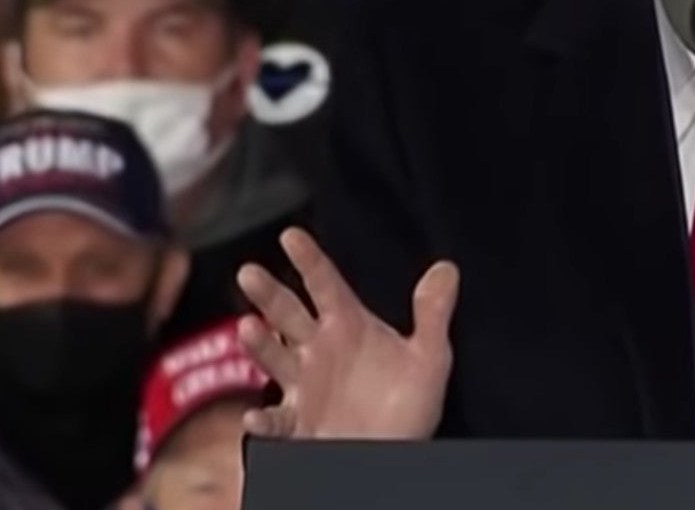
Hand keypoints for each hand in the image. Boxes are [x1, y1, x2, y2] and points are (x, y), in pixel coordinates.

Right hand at [237, 228, 458, 439]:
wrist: (393, 458)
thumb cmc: (408, 408)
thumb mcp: (428, 359)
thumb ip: (433, 314)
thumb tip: (446, 269)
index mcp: (347, 326)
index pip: (324, 283)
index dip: (308, 259)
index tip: (291, 235)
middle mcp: (318, 350)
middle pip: (288, 313)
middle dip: (268, 294)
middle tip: (249, 272)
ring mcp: (303, 385)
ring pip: (273, 358)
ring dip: (258, 344)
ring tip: (248, 327)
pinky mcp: (296, 423)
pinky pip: (276, 421)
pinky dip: (264, 421)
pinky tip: (256, 418)